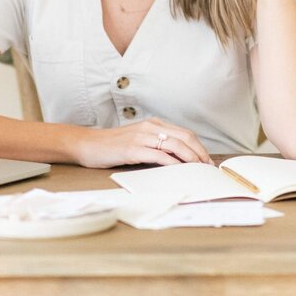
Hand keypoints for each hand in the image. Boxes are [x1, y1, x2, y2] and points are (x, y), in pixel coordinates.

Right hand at [73, 117, 213, 168]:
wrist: (87, 144)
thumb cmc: (112, 146)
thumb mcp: (138, 140)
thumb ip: (155, 145)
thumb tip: (177, 160)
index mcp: (153, 124)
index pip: (184, 133)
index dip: (198, 146)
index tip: (206, 160)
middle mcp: (150, 127)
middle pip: (184, 137)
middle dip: (200, 152)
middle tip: (208, 166)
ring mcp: (141, 137)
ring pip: (175, 145)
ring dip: (191, 158)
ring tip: (199, 169)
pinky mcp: (133, 149)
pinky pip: (159, 155)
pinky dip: (173, 163)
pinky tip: (180, 170)